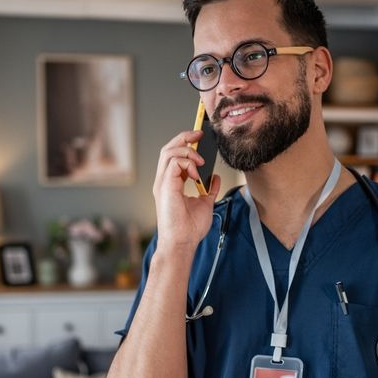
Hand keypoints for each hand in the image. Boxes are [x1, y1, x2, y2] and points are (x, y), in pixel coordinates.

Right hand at [153, 130, 219, 252]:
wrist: (182, 243)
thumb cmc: (190, 229)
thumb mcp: (205, 203)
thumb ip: (209, 189)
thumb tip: (215, 177)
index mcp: (170, 183)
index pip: (173, 155)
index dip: (185, 143)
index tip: (200, 138)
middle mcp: (163, 180)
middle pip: (168, 148)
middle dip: (184, 137)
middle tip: (200, 134)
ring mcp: (162, 183)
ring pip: (168, 151)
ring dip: (187, 150)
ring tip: (201, 159)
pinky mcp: (165, 186)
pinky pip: (174, 162)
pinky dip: (188, 163)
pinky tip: (197, 173)